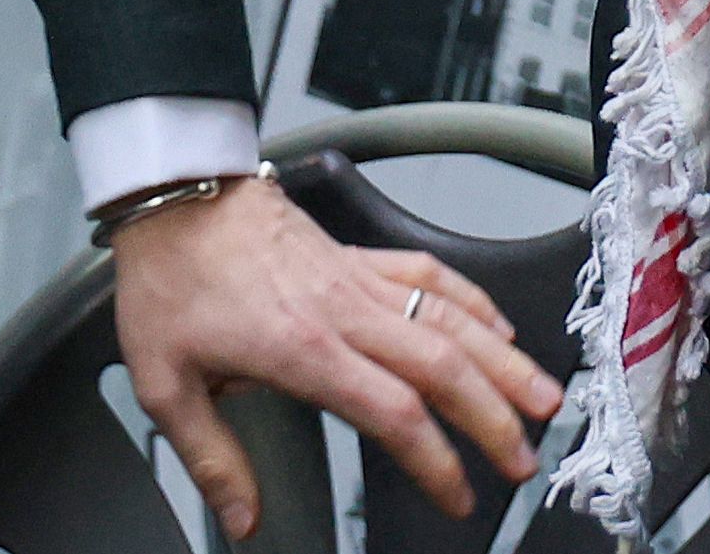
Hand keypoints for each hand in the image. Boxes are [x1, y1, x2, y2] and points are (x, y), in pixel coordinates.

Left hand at [103, 174, 559, 534]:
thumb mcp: (166, 384)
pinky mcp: (358, 256)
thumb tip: (242, 516)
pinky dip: (474, 301)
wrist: (177, 192)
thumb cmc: (170, 277)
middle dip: (494, 418)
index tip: (457, 496)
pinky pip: (431, 276)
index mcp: (302, 349)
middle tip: (523, 459)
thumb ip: (212, 459)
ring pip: (451, 320)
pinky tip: (497, 326)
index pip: (393, 412)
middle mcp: (344, 312)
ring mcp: (358, 279)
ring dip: (504, 361)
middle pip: (443, 367)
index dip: (435, 460)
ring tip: (544, 395)